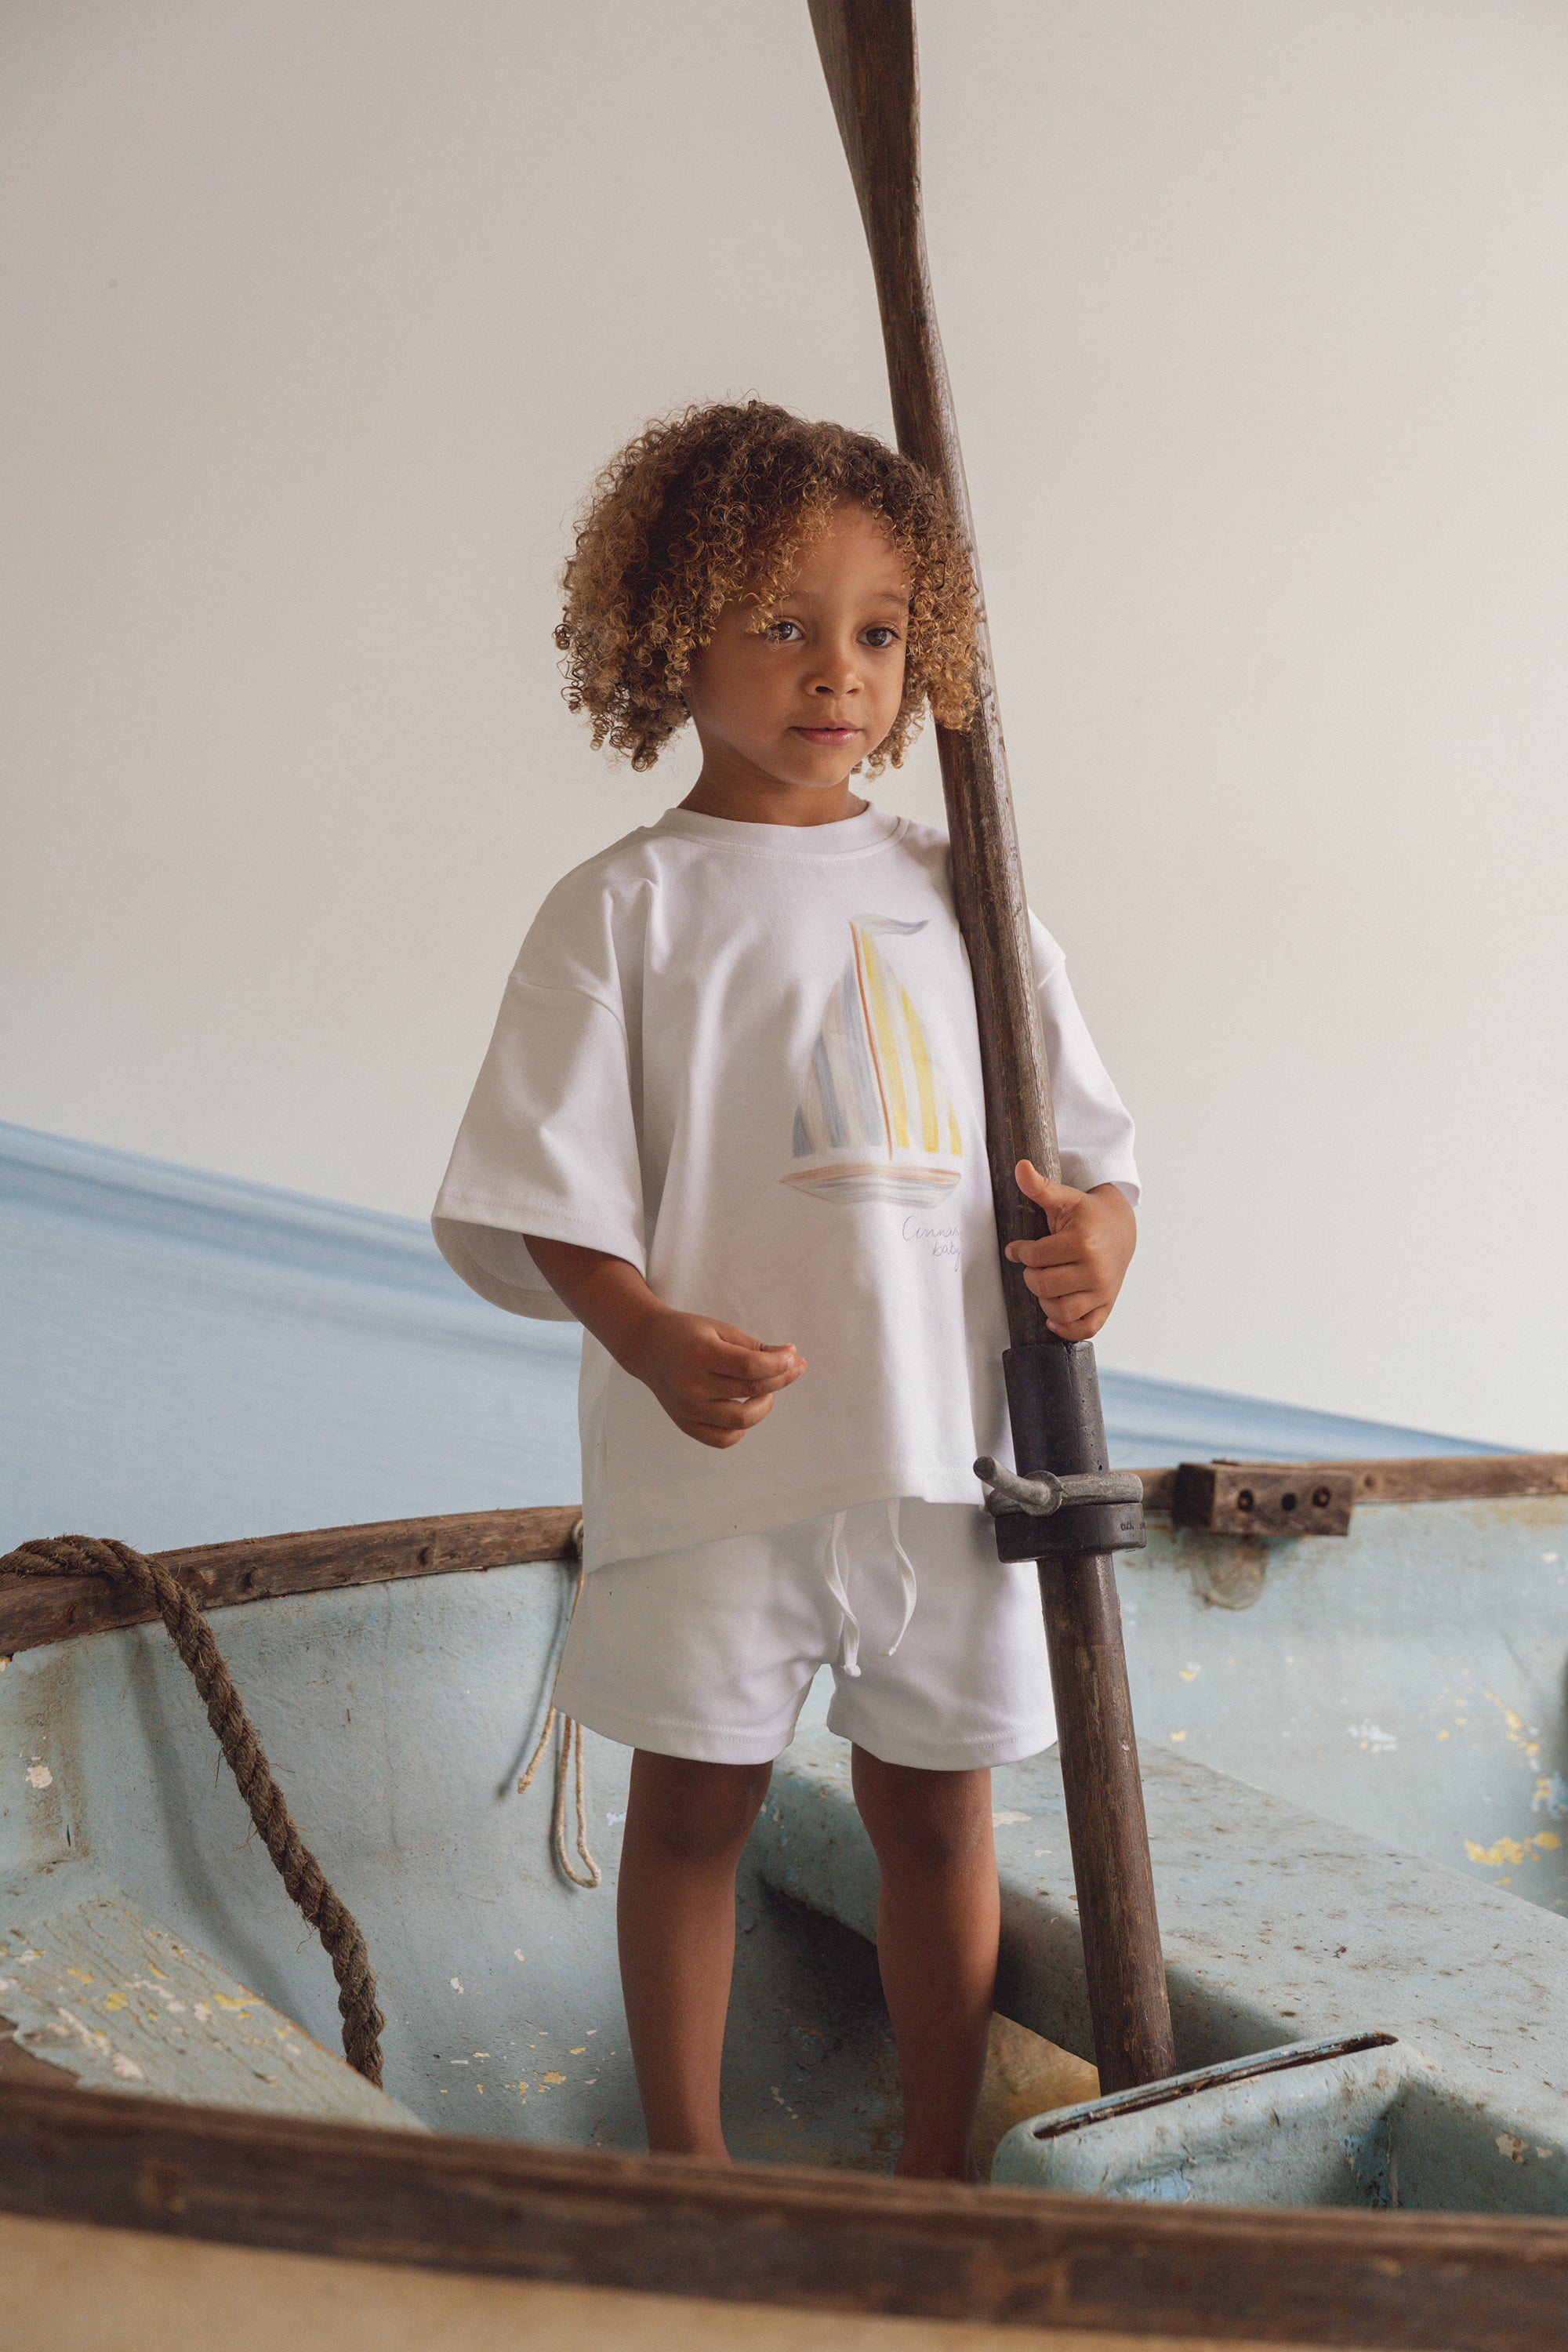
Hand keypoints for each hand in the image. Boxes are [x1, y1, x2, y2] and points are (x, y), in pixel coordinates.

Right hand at [624, 1309, 804, 1448]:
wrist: (647, 1347)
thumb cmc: (689, 1334)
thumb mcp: (721, 1330)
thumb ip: (755, 1347)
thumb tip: (794, 1359)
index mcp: (700, 1354)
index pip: (750, 1367)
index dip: (779, 1365)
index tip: (794, 1358)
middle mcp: (691, 1385)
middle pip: (749, 1391)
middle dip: (780, 1379)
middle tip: (793, 1368)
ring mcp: (687, 1409)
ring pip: (740, 1421)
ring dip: (764, 1406)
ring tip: (766, 1390)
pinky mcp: (685, 1424)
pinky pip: (723, 1439)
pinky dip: (741, 1428)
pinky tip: (746, 1408)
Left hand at [1004, 1163, 1134, 1341]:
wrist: (1121, 1228)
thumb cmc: (1087, 1214)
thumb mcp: (1064, 1198)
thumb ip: (1040, 1186)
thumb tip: (1020, 1166)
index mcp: (1083, 1242)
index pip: (1035, 1258)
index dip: (1020, 1253)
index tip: (1019, 1249)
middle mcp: (1095, 1270)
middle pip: (1043, 1286)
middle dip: (1031, 1276)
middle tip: (1034, 1267)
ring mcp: (1103, 1291)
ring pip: (1060, 1311)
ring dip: (1044, 1301)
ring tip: (1045, 1285)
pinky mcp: (1107, 1305)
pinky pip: (1084, 1329)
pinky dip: (1066, 1328)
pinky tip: (1053, 1316)